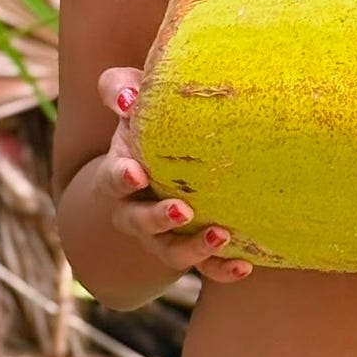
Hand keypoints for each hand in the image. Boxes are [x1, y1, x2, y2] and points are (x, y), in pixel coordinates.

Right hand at [96, 66, 253, 283]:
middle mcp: (135, 211)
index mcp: (120, 173)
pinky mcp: (190, 246)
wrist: (164, 153)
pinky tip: (244, 266)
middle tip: (181, 210)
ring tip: (220, 236)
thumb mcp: (130, 96)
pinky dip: (221, 269)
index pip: (112, 179)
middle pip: (138, 223)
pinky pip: (203, 267)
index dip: (120, 178)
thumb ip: (119, 88)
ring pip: (169, 252)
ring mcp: (161, 234)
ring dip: (192, 249)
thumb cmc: (147, 117)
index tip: (136, 172)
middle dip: (157, 220)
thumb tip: (126, 99)